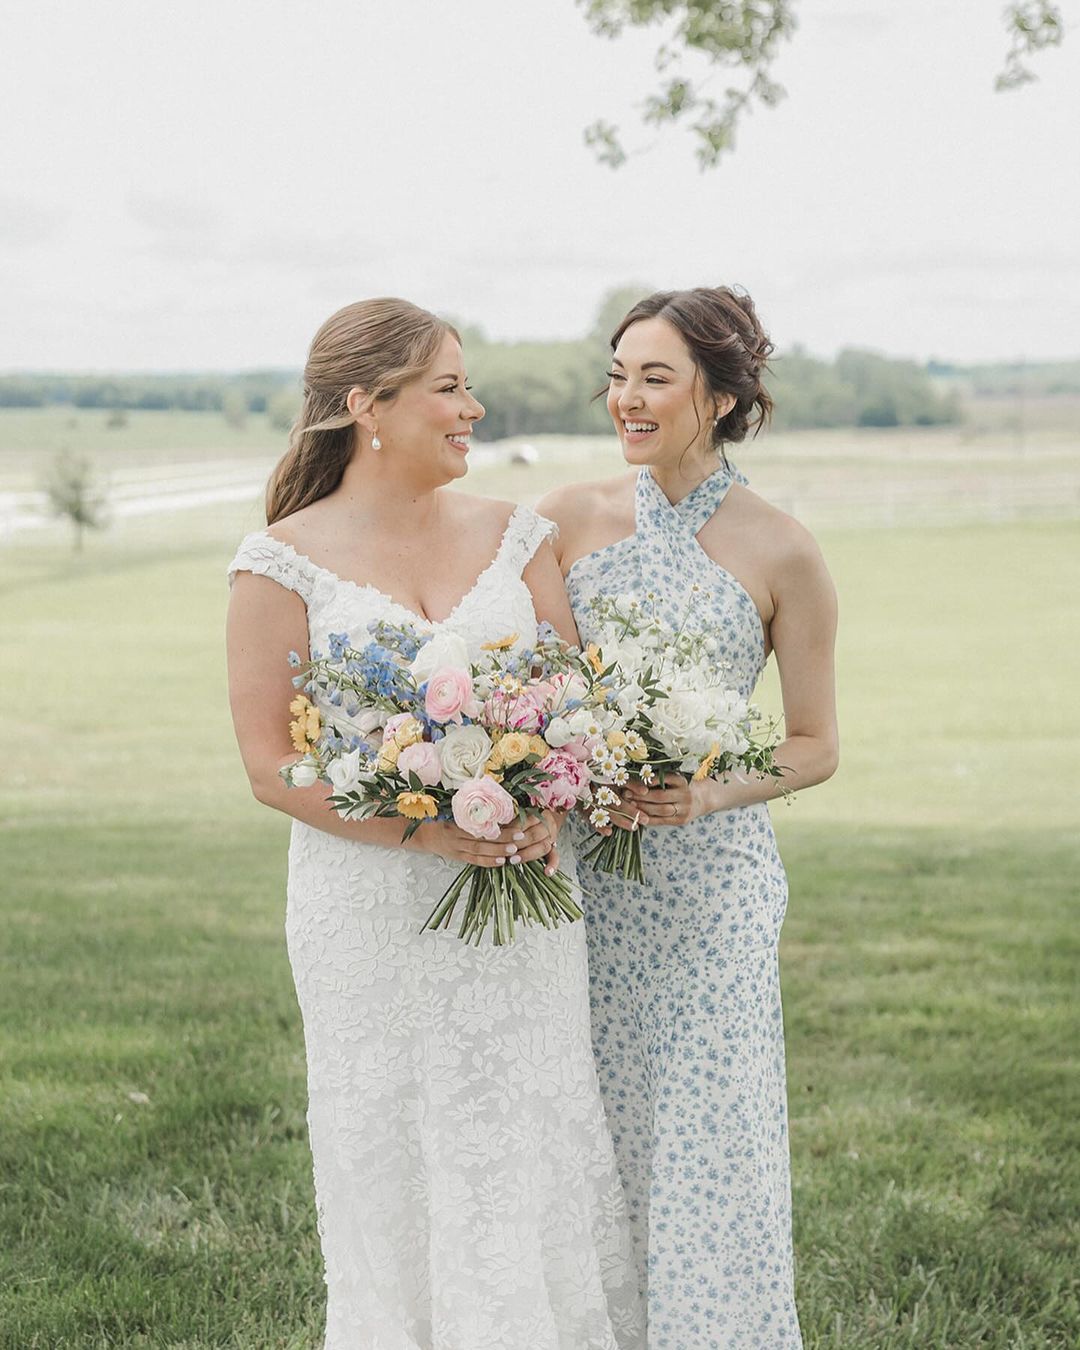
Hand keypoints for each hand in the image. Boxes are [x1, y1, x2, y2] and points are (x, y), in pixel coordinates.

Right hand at [410, 815, 559, 871]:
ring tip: (514, 850)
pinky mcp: (458, 857)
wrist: (422, 835)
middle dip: (502, 838)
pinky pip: (474, 861)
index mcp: (454, 819)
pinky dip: (488, 862)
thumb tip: (493, 796)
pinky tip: (502, 862)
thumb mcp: (449, 808)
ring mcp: (457, 847)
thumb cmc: (439, 817)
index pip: (479, 821)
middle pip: (482, 837)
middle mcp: (456, 834)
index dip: (495, 822)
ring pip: (479, 851)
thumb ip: (468, 806)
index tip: (512, 819)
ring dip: (498, 851)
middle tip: (520, 836)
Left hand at [622, 774, 708, 826]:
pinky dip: (648, 819)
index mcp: (682, 781)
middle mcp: (685, 794)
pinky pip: (662, 821)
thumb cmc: (681, 786)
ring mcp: (684, 809)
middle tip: (626, 794)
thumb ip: (659, 777)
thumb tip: (635, 777)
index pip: (664, 779)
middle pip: (660, 796)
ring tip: (630, 805)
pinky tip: (638, 816)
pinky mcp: (681, 820)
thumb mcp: (674, 777)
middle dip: (641, 796)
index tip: (634, 782)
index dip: (648, 781)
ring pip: (660, 810)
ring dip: (643, 808)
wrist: (702, 799)